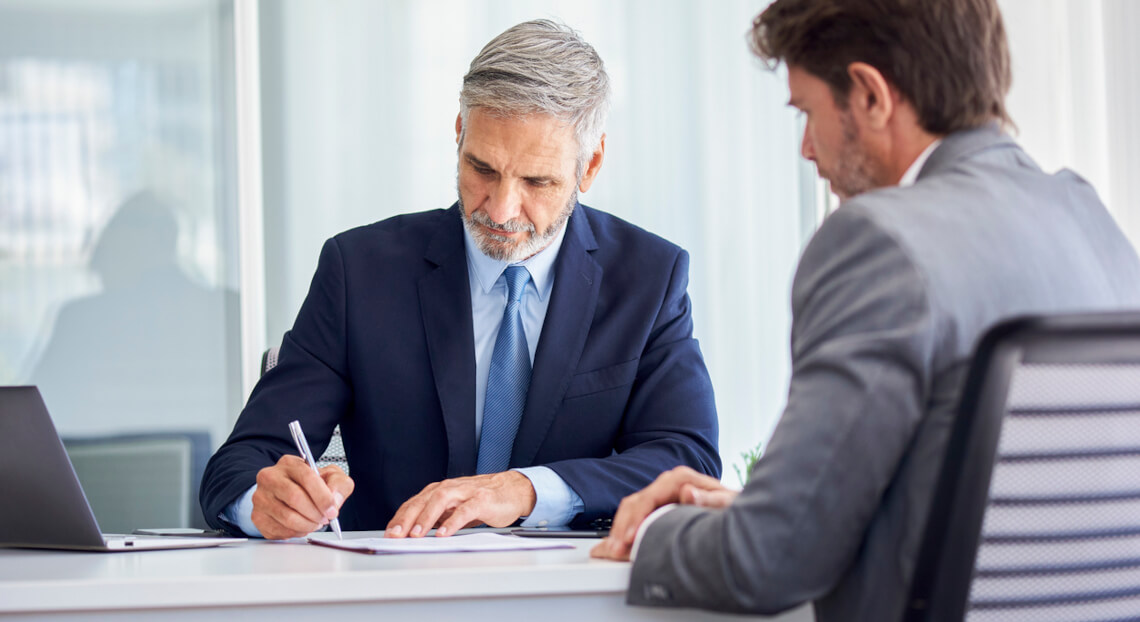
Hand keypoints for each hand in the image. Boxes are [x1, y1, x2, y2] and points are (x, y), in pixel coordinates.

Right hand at [251, 455, 353, 539]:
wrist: (289, 494)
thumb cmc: (310, 484)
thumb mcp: (331, 476)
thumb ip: (339, 484)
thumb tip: (334, 500)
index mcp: (289, 463)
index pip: (306, 477)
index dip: (322, 497)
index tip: (332, 509)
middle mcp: (270, 477)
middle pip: (294, 497)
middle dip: (315, 513)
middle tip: (325, 518)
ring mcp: (261, 497)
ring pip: (287, 517)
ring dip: (307, 525)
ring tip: (315, 523)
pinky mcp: (258, 516)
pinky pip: (279, 530)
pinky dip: (296, 532)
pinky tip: (303, 526)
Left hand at [385, 471, 536, 537]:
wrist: (512, 489)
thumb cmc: (481, 500)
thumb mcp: (453, 509)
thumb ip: (435, 518)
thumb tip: (412, 534)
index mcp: (439, 491)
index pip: (413, 504)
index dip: (399, 518)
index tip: (388, 534)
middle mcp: (449, 488)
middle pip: (422, 501)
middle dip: (406, 519)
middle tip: (395, 535)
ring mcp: (465, 492)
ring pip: (440, 501)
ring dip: (426, 518)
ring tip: (416, 535)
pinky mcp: (482, 499)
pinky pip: (464, 510)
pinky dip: (453, 522)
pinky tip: (444, 534)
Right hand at [590, 466, 735, 560]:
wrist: (738, 511)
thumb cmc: (733, 509)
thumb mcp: (728, 505)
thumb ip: (709, 499)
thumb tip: (687, 492)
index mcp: (681, 479)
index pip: (650, 497)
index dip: (637, 518)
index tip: (630, 538)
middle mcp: (668, 483)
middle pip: (635, 502)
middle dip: (622, 527)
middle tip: (615, 550)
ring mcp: (661, 494)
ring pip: (630, 508)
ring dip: (620, 530)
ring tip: (612, 551)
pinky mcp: (658, 506)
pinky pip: (635, 515)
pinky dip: (625, 531)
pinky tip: (618, 546)